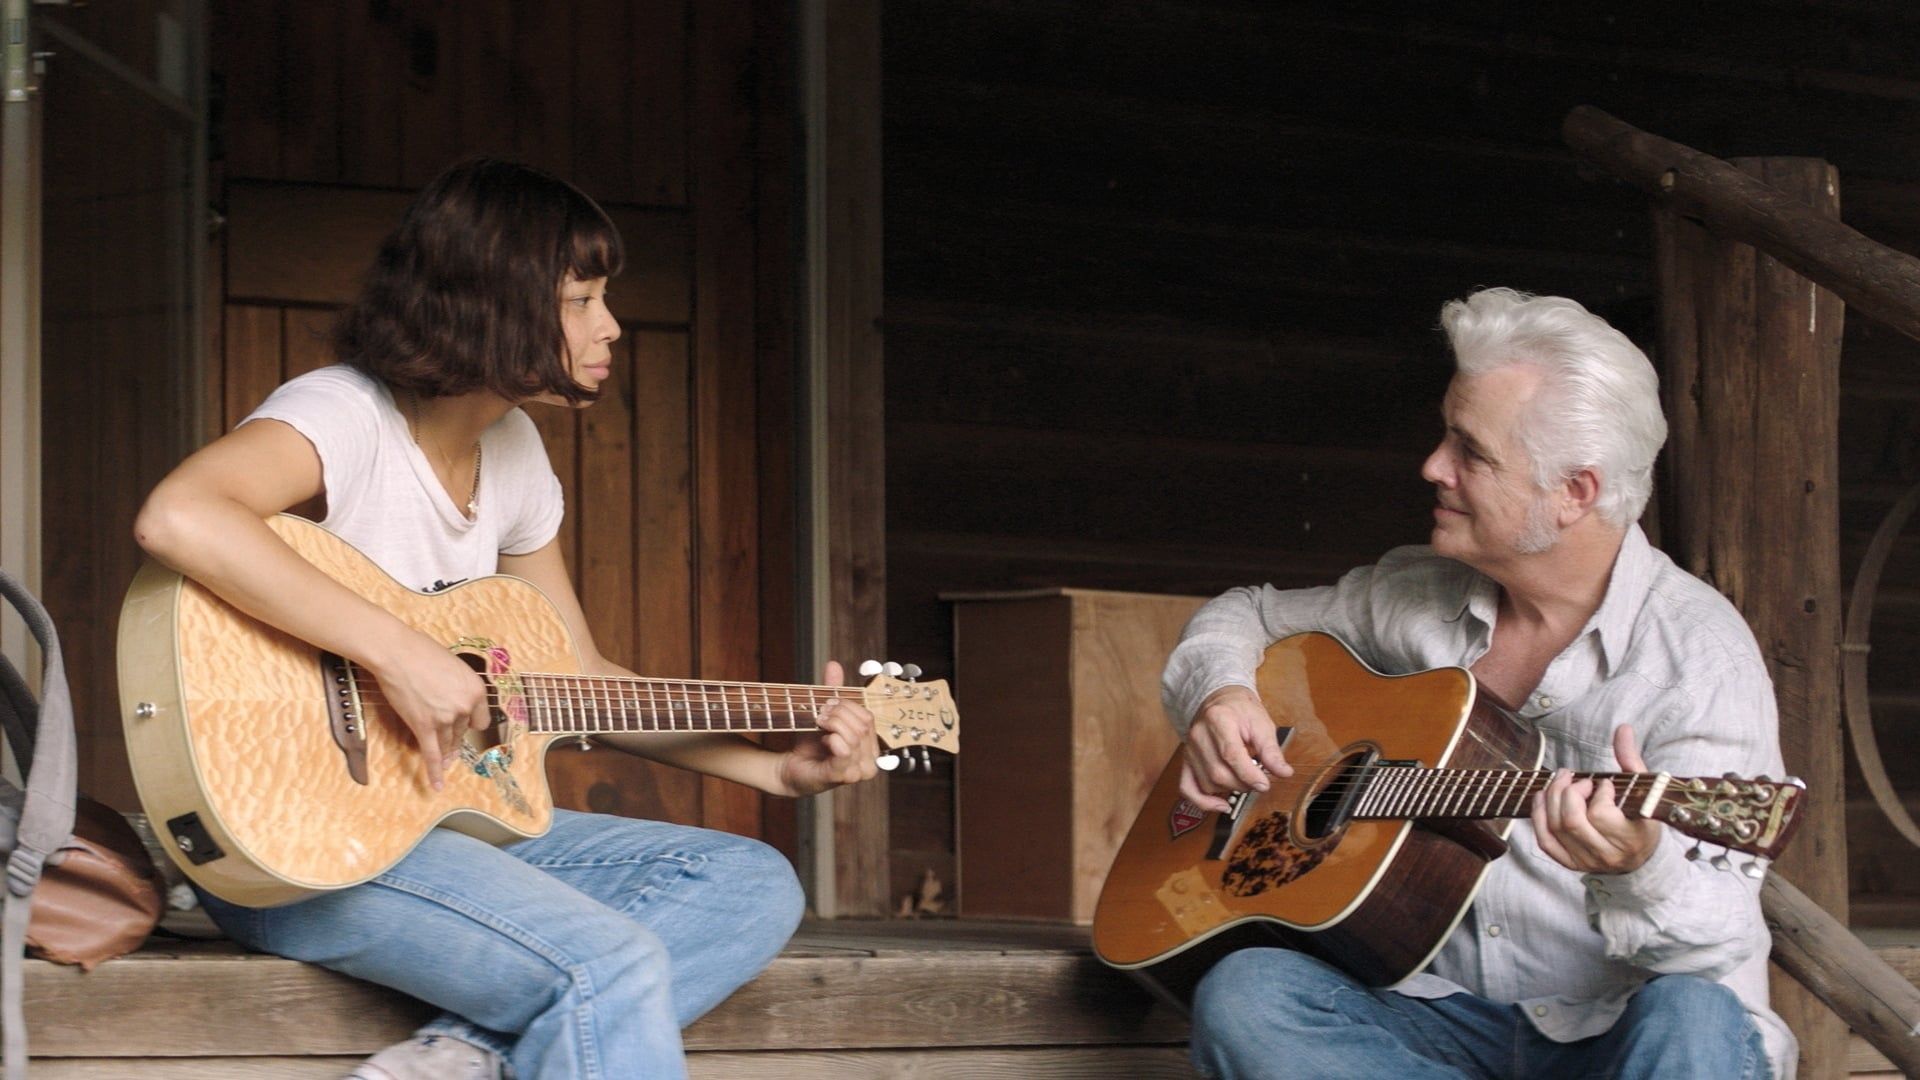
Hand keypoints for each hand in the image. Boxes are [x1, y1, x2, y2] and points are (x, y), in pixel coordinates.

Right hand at [365, 631, 490, 790]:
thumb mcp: (454, 666)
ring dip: (447, 753)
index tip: (464, 724)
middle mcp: (464, 707)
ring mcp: (445, 719)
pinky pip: (431, 754)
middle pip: (462, 731)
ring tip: (446, 763)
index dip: (470, 722)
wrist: (397, 653)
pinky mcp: (424, 727)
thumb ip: (459, 687)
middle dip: (454, 734)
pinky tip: (438, 785)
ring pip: (448, 743)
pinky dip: (435, 772)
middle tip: (448, 741)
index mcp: (476, 690)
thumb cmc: (423, 653)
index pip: (480, 720)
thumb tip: (455, 697)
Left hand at [777, 661, 878, 795]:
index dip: (848, 706)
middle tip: (820, 713)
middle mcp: (869, 761)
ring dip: (833, 723)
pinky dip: (833, 739)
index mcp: (870, 747)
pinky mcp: (842, 776)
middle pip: (862, 725)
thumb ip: (833, 691)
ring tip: (819, 723)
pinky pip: (844, 751)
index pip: (868, 717)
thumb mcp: (824, 714)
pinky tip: (823, 739)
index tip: (828, 704)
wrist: (790, 767)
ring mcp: (857, 771)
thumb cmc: (810, 744)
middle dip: (839, 713)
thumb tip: (834, 664)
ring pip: (854, 736)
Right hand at [1177, 684, 1291, 812]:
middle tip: (1259, 781)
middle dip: (1243, 784)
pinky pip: (1187, 788)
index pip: (1230, 754)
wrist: (1220, 700)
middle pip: (1218, 773)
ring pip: (1208, 784)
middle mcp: (1198, 735)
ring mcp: (1189, 750)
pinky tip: (1221, 805)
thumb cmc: (1242, 711)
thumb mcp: (1262, 724)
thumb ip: (1271, 750)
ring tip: (1245, 780)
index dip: (1249, 774)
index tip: (1265, 784)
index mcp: (1218, 719)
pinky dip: (1203, 803)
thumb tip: (1283, 773)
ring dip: (1230, 790)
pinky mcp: (1186, 761)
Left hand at [1530, 723, 1663, 874]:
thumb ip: (1631, 760)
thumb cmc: (1642, 820)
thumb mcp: (1644, 791)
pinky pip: (1545, 840)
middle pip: (1572, 821)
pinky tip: (1543, 797)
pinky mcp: (1570, 863)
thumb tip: (1622, 728)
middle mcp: (1607, 854)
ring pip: (1556, 827)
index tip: (1605, 784)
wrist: (1639, 859)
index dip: (1599, 793)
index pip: (1601, 814)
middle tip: (1577, 780)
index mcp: (1631, 838)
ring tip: (1562, 781)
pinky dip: (1538, 815)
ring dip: (1552, 797)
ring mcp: (1587, 861)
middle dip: (1568, 792)